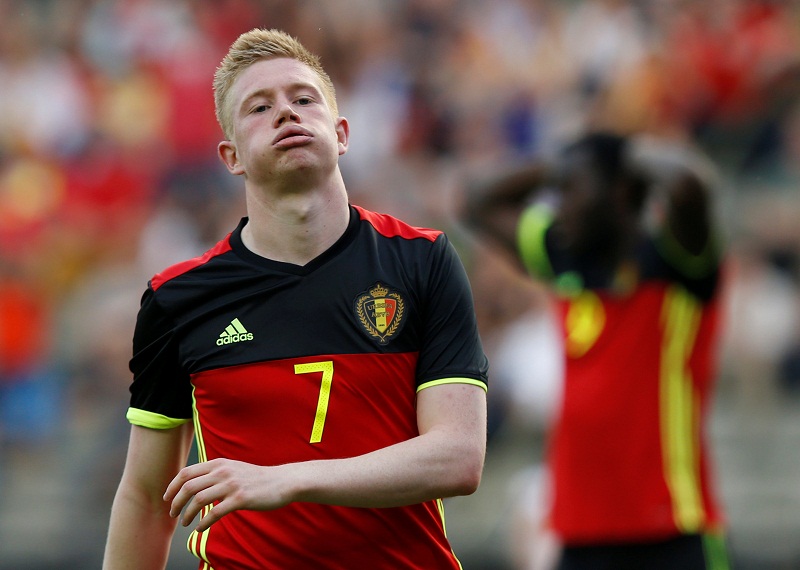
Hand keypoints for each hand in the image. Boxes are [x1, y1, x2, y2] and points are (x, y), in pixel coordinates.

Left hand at [163, 458, 291, 531]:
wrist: (281, 481)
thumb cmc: (255, 478)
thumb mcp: (233, 468)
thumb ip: (215, 472)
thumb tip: (195, 482)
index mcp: (218, 463)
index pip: (186, 473)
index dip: (172, 486)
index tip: (168, 498)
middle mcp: (222, 472)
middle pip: (188, 487)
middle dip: (176, 503)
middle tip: (173, 514)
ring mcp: (231, 485)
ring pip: (198, 500)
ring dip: (187, 515)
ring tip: (184, 524)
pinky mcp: (240, 499)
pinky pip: (214, 513)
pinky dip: (203, 523)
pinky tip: (199, 529)